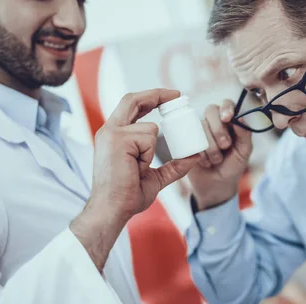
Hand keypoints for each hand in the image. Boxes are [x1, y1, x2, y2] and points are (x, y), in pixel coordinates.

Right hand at [71, 89, 199, 271]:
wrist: (112, 210)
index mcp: (114, 136)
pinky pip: (148, 139)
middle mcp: (109, 130)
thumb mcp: (156, 178)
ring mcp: (111, 134)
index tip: (171, 97)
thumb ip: (174, 166)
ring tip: (138, 168)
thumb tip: (195, 157)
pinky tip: (135, 168)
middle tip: (178, 95)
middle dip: (157, 94)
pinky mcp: (117, 139)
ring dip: (151, 150)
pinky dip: (148, 155)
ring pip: (150, 128)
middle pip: (133, 99)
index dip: (150, 98)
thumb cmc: (128, 196)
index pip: (131, 106)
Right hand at [187, 100, 252, 209]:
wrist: (217, 185)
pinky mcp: (187, 141)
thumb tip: (240, 117)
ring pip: (201, 126)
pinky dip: (200, 153)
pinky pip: (190, 139)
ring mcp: (199, 131)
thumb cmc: (233, 166)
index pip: (227, 104)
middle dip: (218, 129)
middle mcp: (214, 122)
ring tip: (217, 160)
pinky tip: (205, 162)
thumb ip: (245, 134)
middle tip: (225, 146)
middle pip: (211, 110)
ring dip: (211, 147)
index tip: (227, 118)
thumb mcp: (244, 151)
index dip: (226, 108)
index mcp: (230, 121)